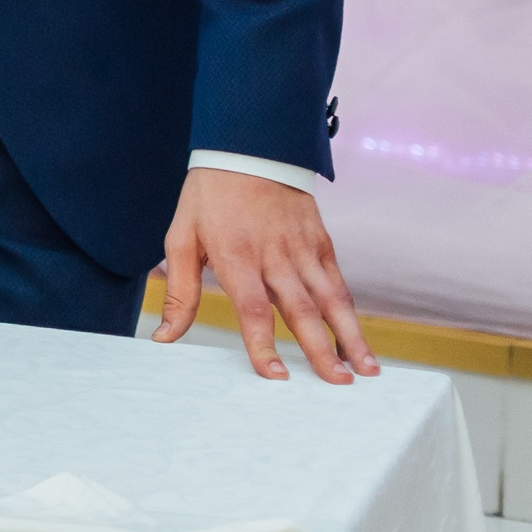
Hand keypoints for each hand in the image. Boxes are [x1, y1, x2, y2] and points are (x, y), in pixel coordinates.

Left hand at [155, 168, 378, 383]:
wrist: (247, 147)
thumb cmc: (208, 197)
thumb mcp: (181, 238)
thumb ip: (179, 292)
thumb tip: (164, 337)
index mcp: (236, 255)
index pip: (252, 308)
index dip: (263, 344)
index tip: (274, 376)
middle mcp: (273, 255)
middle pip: (300, 309)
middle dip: (320, 349)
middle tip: (337, 385)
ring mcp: (302, 248)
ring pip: (330, 298)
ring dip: (350, 336)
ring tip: (366, 371)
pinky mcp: (320, 242)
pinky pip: (338, 281)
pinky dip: (350, 312)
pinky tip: (359, 340)